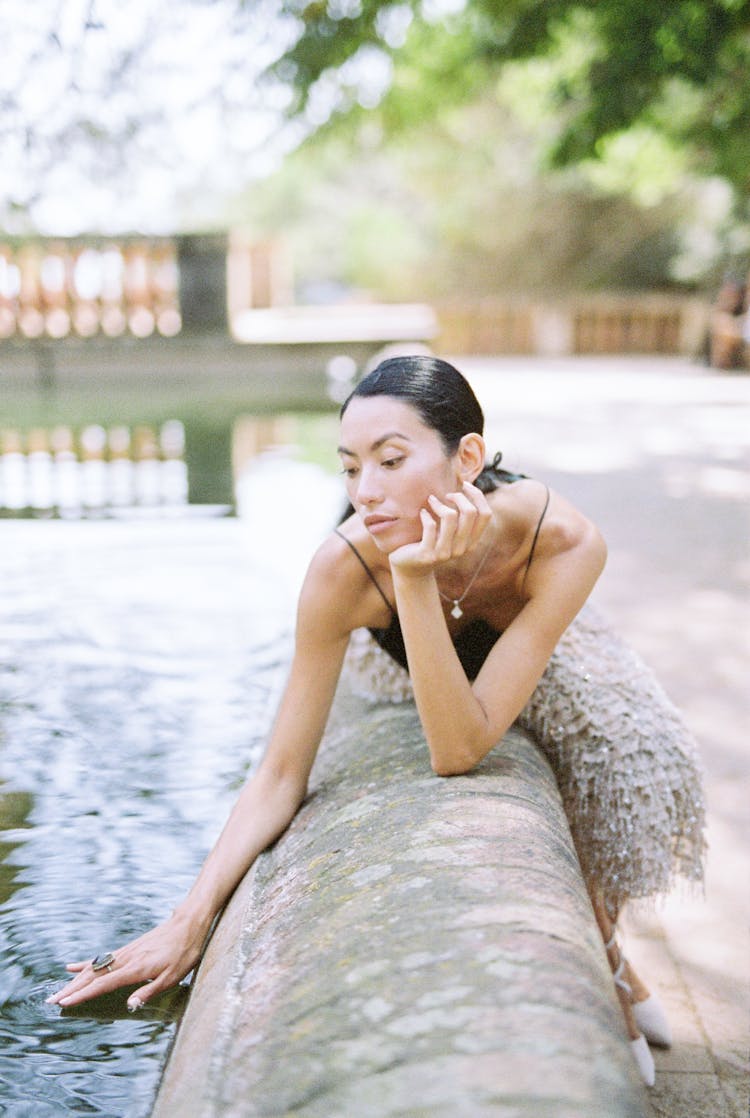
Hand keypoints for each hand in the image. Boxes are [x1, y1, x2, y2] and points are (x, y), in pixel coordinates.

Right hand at [45, 909, 207, 1011]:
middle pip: (93, 976)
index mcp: (136, 968)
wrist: (189, 922)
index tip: (64, 1004)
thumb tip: (129, 1006)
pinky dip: (86, 964)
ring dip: (75, 980)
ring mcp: (126, 952)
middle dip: (71, 990)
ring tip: (59, 990)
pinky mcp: (128, 948)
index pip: (103, 984)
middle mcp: (126, 959)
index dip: (82, 995)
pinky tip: (73, 966)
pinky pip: (102, 958)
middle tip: (51, 1001)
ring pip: (94, 967)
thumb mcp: (174, 976)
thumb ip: (150, 992)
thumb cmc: (185, 952)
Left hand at [390, 480, 492, 575]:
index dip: (477, 495)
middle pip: (470, 512)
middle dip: (458, 496)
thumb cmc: (431, 541)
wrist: (410, 567)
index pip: (486, 514)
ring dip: (439, 504)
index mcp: (472, 541)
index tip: (465, 485)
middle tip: (445, 495)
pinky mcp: (427, 554)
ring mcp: (445, 553)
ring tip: (431, 500)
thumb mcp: (449, 531)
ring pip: (450, 517)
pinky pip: (430, 526)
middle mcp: (462, 548)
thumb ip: (460, 517)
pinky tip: (422, 513)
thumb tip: (466, 486)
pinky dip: (425, 515)